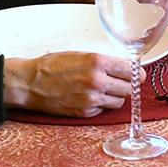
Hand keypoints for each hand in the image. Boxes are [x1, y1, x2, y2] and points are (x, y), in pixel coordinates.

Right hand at [3, 51, 137, 115]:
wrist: (30, 83)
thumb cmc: (51, 66)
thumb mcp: (80, 54)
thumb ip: (103, 62)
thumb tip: (123, 68)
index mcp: (97, 62)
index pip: (132, 71)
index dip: (136, 74)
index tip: (137, 75)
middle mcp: (97, 81)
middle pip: (129, 89)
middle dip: (126, 86)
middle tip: (119, 83)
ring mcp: (91, 99)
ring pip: (118, 102)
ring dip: (114, 97)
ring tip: (102, 91)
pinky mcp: (85, 112)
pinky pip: (103, 110)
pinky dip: (100, 105)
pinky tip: (89, 97)